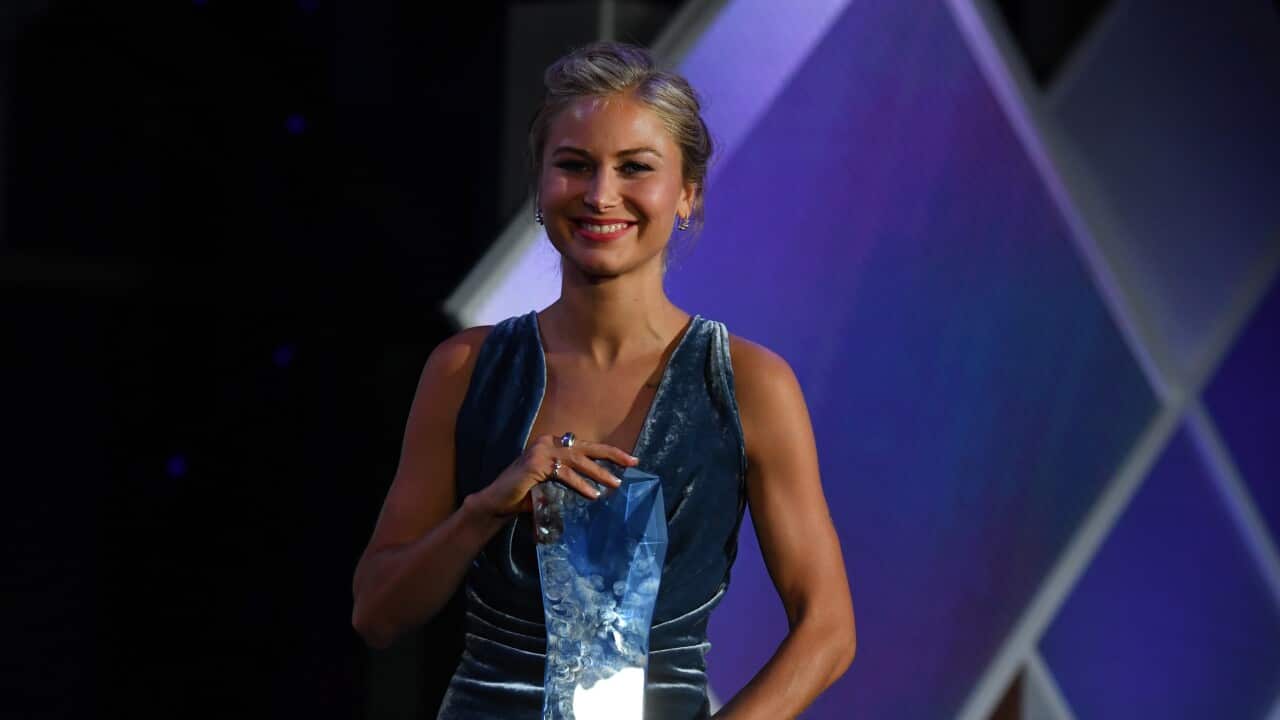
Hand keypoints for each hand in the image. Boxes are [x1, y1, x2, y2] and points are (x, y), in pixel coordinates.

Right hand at [467, 434, 638, 517]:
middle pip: (586, 447)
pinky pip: (564, 474)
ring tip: (615, 484)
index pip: (584, 446)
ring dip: (599, 473)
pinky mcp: (536, 465)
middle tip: (632, 461)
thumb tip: (596, 485)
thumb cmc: (523, 495)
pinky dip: (581, 484)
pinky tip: (592, 494)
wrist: (496, 502)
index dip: (607, 452)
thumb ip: (568, 477)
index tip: (628, 459)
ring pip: (578, 460)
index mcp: (551, 443)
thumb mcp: (550, 482)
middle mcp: (547, 443)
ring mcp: (541, 452)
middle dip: (611, 455)